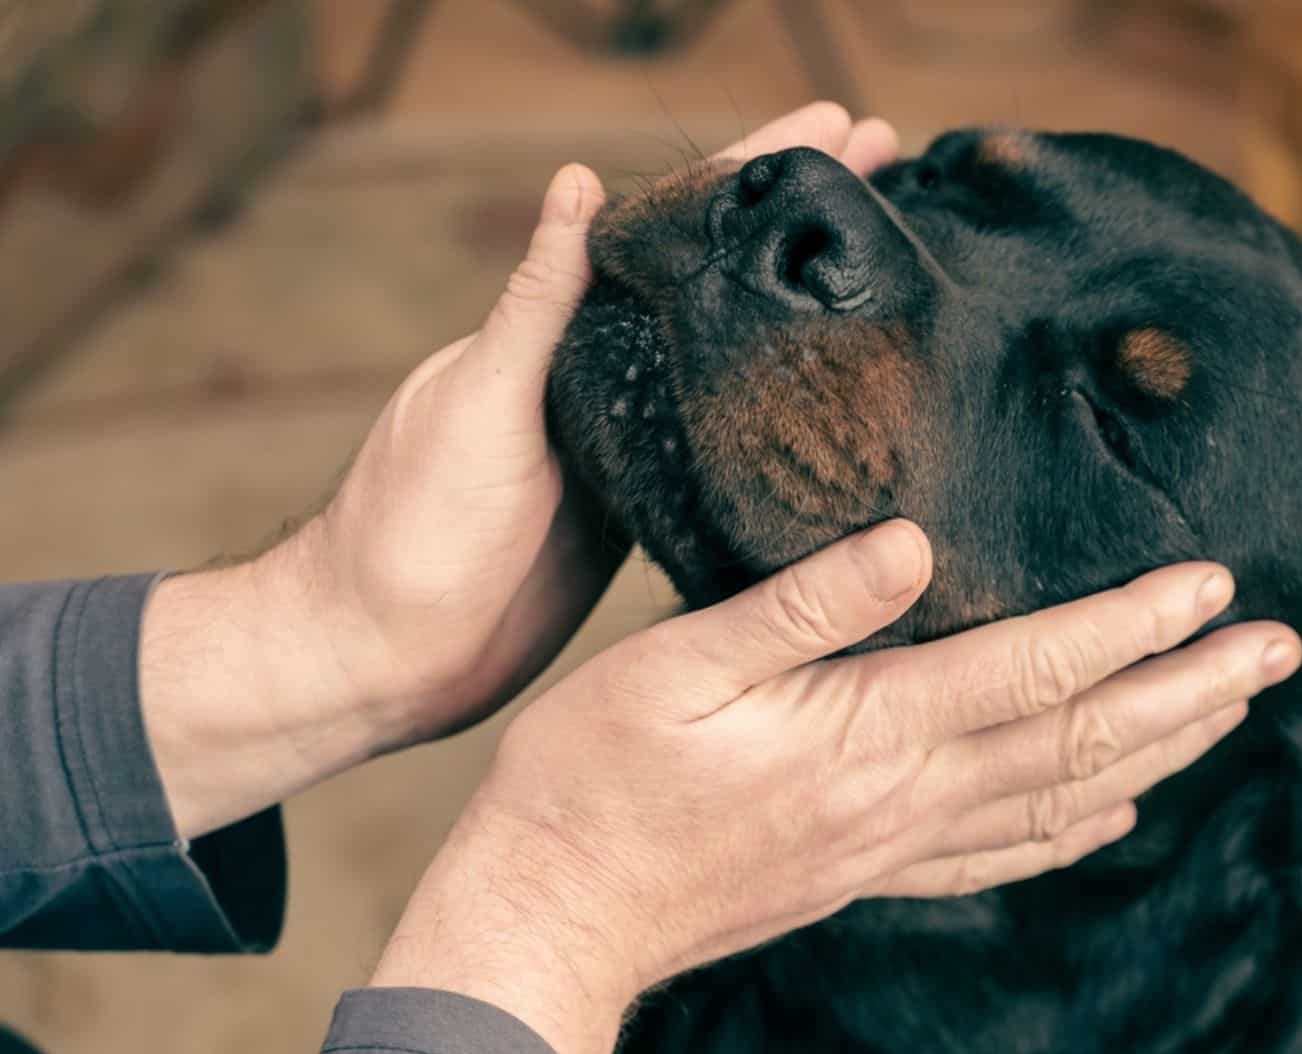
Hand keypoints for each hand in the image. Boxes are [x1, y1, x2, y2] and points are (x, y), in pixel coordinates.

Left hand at [141, 103, 900, 837]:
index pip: (674, 227)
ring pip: (734, 356)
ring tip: (890, 261)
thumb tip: (578, 180)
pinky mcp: (643, 508)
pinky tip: (839, 403)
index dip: (758, 170)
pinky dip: (781, 411)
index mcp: (563, 330)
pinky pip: (726, 444)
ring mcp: (628, 440)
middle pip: (722, 279)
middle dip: (804, 219)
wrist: (387, 656)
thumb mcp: (477, 401)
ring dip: (804, 306)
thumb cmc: (409, 527)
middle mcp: (603, 372)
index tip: (840, 127)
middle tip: (891, 164)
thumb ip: (536, 302)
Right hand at [371, 521, 1301, 1053]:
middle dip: (1189, 692)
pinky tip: (1112, 815)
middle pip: (1080, 741)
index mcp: (867, 731)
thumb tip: (911, 544)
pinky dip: (1076, 830)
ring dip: (1157, 754)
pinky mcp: (866, 871)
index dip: (1131, 625)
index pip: (1035, 669)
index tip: (1214, 585)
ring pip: (1062, 800)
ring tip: (1228, 718)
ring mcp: (892, 845)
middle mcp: (904, 796)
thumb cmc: (598, 775)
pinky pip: (1002, 854)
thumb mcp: (679, 664)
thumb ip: (803, 607)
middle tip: (1278, 653)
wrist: (555, 908)